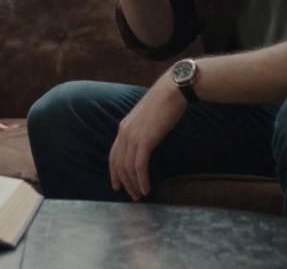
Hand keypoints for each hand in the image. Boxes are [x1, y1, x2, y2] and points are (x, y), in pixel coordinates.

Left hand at [109, 77, 184, 200]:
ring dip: (133, 184)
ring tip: (140, 195)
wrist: (172, 91)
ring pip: (128, 168)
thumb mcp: (146, 118)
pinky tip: (146, 188)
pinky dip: (141, 180)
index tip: (118, 185)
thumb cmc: (164, 102)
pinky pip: (139, 166)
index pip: (113, 155)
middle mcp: (124, 133)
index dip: (114, 172)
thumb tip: (144, 144)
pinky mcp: (145, 140)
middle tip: (133, 196)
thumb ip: (141, 130)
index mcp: (123, 127)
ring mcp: (133, 136)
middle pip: (119, 164)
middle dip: (124, 182)